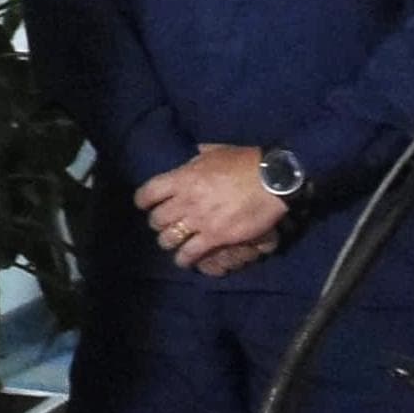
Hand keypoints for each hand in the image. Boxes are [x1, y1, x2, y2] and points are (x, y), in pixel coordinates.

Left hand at [136, 146, 286, 273]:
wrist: (271, 180)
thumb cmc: (244, 162)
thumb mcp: (215, 152)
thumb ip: (199, 157)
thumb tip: (195, 153)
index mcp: (182, 178)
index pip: (148, 192)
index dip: (142, 201)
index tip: (144, 204)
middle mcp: (185, 201)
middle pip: (157, 219)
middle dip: (157, 223)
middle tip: (164, 224)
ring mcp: (199, 221)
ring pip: (169, 239)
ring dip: (169, 242)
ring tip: (174, 243)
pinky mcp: (215, 237)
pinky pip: (190, 253)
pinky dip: (184, 259)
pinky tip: (185, 260)